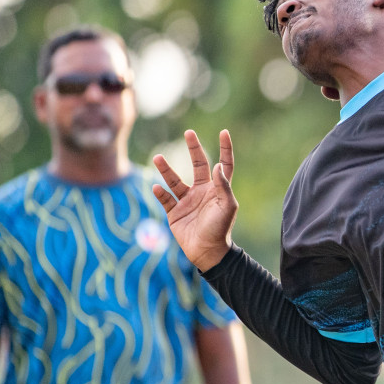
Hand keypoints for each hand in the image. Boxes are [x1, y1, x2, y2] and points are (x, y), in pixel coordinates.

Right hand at [152, 129, 237, 271]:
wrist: (207, 251)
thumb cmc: (220, 228)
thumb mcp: (226, 206)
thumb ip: (222, 185)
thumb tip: (218, 165)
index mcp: (217, 189)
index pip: (223, 164)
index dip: (225, 149)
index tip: (224, 132)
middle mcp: (202, 191)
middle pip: (198, 165)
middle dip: (194, 148)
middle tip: (189, 133)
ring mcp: (187, 201)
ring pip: (175, 180)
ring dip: (166, 169)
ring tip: (158, 157)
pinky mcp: (175, 212)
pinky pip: (165, 199)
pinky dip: (160, 193)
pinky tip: (157, 187)